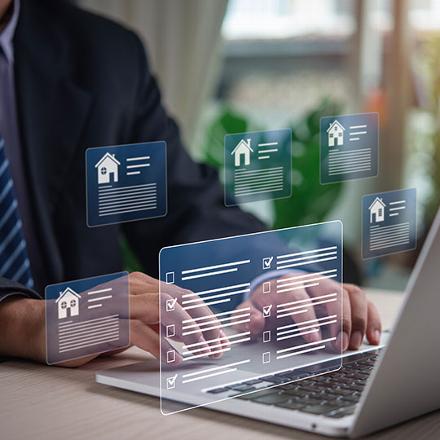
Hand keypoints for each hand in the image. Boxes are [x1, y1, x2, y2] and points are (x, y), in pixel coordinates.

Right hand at [51, 272, 229, 366]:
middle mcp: (133, 287)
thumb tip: (192, 332)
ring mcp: (118, 302)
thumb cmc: (94, 324)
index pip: (184, 296)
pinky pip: (138, 330)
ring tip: (203, 350)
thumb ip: (157, 321)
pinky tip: (173, 358)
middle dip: (204, 324)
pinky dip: (160, 344)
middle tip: (218, 346)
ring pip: (163, 307)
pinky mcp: (103, 321)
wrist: (47, 325)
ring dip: (188, 330)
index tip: (220, 338)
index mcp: (142, 285)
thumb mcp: (132, 319)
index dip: (206, 317)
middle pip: (180, 300)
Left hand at [234, 275, 380, 351]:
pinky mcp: (344, 294)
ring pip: (351, 294)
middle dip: (338, 320)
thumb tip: (256, 322)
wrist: (279, 290)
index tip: (314, 341)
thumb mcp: (249, 311)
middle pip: (331, 293)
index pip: (297, 297)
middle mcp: (311, 282)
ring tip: (355, 345)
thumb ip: (245, 317)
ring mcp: (330, 286)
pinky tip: (373, 338)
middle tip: (339, 347)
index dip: (306, 319)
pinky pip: (364, 300)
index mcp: (286, 286)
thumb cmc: (266, 305)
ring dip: (358, 320)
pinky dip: (372, 318)